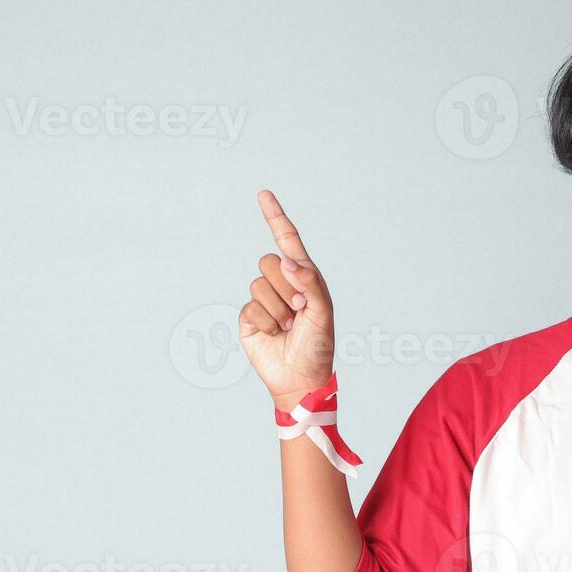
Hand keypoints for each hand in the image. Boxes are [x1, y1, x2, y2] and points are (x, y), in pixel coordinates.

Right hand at [238, 189, 336, 406]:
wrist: (300, 376)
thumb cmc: (318, 344)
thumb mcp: (323, 311)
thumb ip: (310, 282)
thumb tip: (288, 261)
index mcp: (304, 276)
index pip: (287, 240)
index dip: (275, 217)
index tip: (264, 194)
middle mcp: (283, 284)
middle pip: (269, 262)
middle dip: (286, 287)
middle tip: (299, 310)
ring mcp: (264, 299)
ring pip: (259, 284)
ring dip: (278, 309)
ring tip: (289, 326)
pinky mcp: (249, 316)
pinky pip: (250, 307)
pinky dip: (266, 322)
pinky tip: (275, 334)